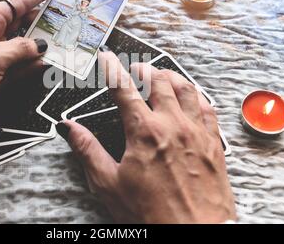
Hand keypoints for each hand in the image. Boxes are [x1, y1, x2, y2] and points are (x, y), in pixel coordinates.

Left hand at [0, 0, 53, 129]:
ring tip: (64, 45)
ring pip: (23, 48)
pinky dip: (31, 67)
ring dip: (40, 48)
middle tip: (65, 22)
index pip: (16, 4)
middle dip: (42, 24)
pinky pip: (18, 67)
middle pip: (22, 25)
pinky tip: (47, 65)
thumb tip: (41, 46)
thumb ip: (22, 49)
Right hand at [58, 52, 235, 222]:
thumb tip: (69, 128)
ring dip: (171, 76)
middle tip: (136, 68)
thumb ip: (87, 150)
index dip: (113, 69)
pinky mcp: (214, 143)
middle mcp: (173, 124)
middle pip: (159, 81)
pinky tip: (192, 97)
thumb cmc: (151, 214)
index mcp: (144, 132)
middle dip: (144, 69)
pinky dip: (197, 96)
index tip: (108, 57)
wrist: (195, 234)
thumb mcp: (109, 184)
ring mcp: (196, 131)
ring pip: (186, 89)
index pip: (124, 89)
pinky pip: (209, 108)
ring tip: (162, 74)